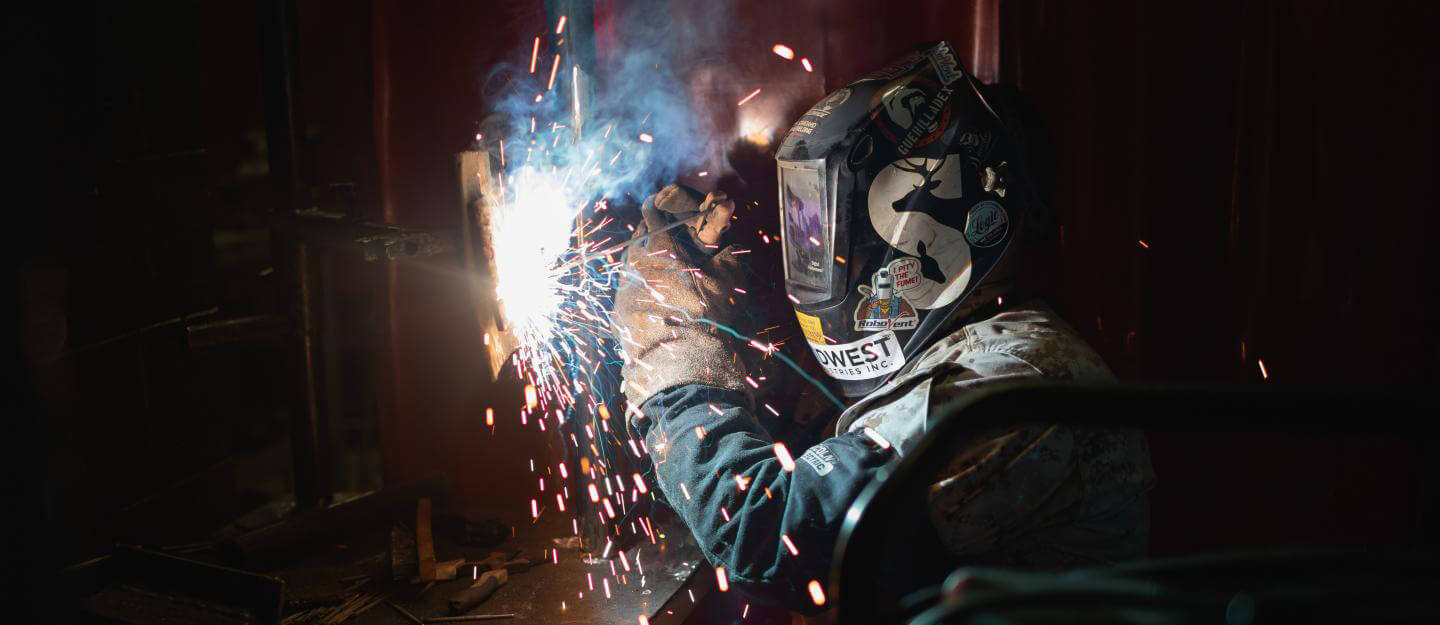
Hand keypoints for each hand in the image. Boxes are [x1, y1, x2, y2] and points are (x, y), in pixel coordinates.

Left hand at [613, 184, 748, 408]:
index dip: (661, 206)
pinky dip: (639, 291)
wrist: (679, 362)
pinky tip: (654, 303)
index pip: (652, 212)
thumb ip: (727, 257)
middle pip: (637, 236)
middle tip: (669, 242)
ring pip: (629, 264)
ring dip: (644, 264)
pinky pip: (626, 292)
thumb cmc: (705, 315)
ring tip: (663, 274)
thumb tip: (729, 247)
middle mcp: (633, 261)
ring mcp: (621, 287)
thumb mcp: (725, 281)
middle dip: (652, 235)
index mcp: (658, 246)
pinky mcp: (616, 312)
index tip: (666, 205)